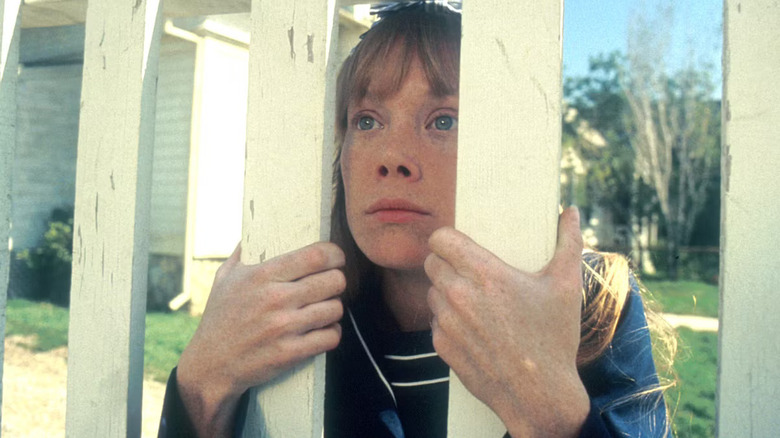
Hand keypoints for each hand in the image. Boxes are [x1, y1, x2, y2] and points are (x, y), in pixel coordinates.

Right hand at [177, 242, 344, 436]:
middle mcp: (275, 299)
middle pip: (334, 281)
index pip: (316, 255)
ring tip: (324, 308)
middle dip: (337, 281)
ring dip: (334, 309)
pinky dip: (331, 333)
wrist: (210, 366)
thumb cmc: (220, 318)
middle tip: (330, 285)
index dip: (334, 254)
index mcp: (262, 275)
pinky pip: (331, 337)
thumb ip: (244, 251)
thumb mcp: (225, 277)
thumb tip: (257, 227)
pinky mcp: (290, 353)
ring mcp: (284, 328)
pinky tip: (322, 330)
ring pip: (336, 309)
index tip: (335, 258)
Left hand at [424, 207, 588, 436]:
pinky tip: (471, 326)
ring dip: (445, 291)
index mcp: (486, 274)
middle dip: (446, 263)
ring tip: (472, 299)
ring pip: (431, 291)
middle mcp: (459, 295)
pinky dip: (447, 320)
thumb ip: (569, 243)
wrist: (539, 394)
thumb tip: (572, 212)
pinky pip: (434, 321)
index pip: (441, 239)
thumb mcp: (567, 286)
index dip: (447, 238)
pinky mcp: (441, 345)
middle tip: (468, 271)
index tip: (459, 243)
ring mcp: (447, 322)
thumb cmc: (554, 339)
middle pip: (431, 262)